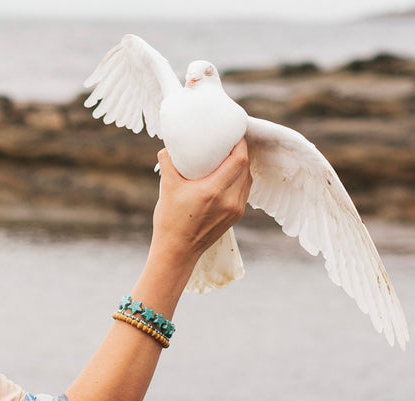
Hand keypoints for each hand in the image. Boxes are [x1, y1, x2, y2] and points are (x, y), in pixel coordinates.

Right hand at [152, 140, 251, 271]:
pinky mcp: (236, 216)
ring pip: (247, 179)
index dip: (240, 143)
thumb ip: (168, 164)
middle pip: (246, 166)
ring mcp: (235, 210)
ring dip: (241, 166)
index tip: (233, 134)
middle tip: (229, 143)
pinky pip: (244, 191)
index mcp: (213, 191)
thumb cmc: (170, 222)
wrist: (177, 252)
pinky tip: (229, 176)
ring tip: (230, 158)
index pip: (239, 159)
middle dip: (240, 152)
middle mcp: (229, 200)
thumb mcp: (167, 189)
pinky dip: (239, 180)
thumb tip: (167, 148)